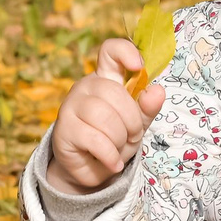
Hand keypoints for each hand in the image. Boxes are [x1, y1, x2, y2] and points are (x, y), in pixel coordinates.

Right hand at [48, 38, 167, 193]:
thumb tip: (157, 90)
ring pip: (105, 117)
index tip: (139, 66)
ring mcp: (71, 105)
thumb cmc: (114, 139)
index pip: (110, 52)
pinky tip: (112, 162)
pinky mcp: (64, 128)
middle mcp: (86, 86)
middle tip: (132, 136)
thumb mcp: (137, 123)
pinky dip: (110, 155)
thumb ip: (148, 106)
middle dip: (132, 121)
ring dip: (120, 139)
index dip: (125, 52)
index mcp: (106, 78)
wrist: (91, 169)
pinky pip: (96, 140)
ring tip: (118, 149)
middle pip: (115, 93)